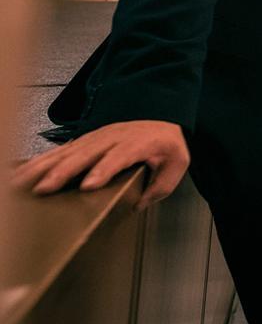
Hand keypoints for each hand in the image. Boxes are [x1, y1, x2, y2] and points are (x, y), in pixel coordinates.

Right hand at [12, 120, 189, 209]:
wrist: (161, 119)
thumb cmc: (166, 144)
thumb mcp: (177, 163)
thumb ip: (161, 186)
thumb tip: (139, 204)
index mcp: (138, 142)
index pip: (119, 156)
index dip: (103, 169)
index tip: (89, 184)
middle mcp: (114, 137)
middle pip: (86, 154)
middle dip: (64, 171)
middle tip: (46, 188)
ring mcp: (97, 136)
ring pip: (68, 150)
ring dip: (45, 166)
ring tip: (24, 181)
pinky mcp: (85, 139)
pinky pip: (61, 150)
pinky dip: (41, 160)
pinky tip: (24, 171)